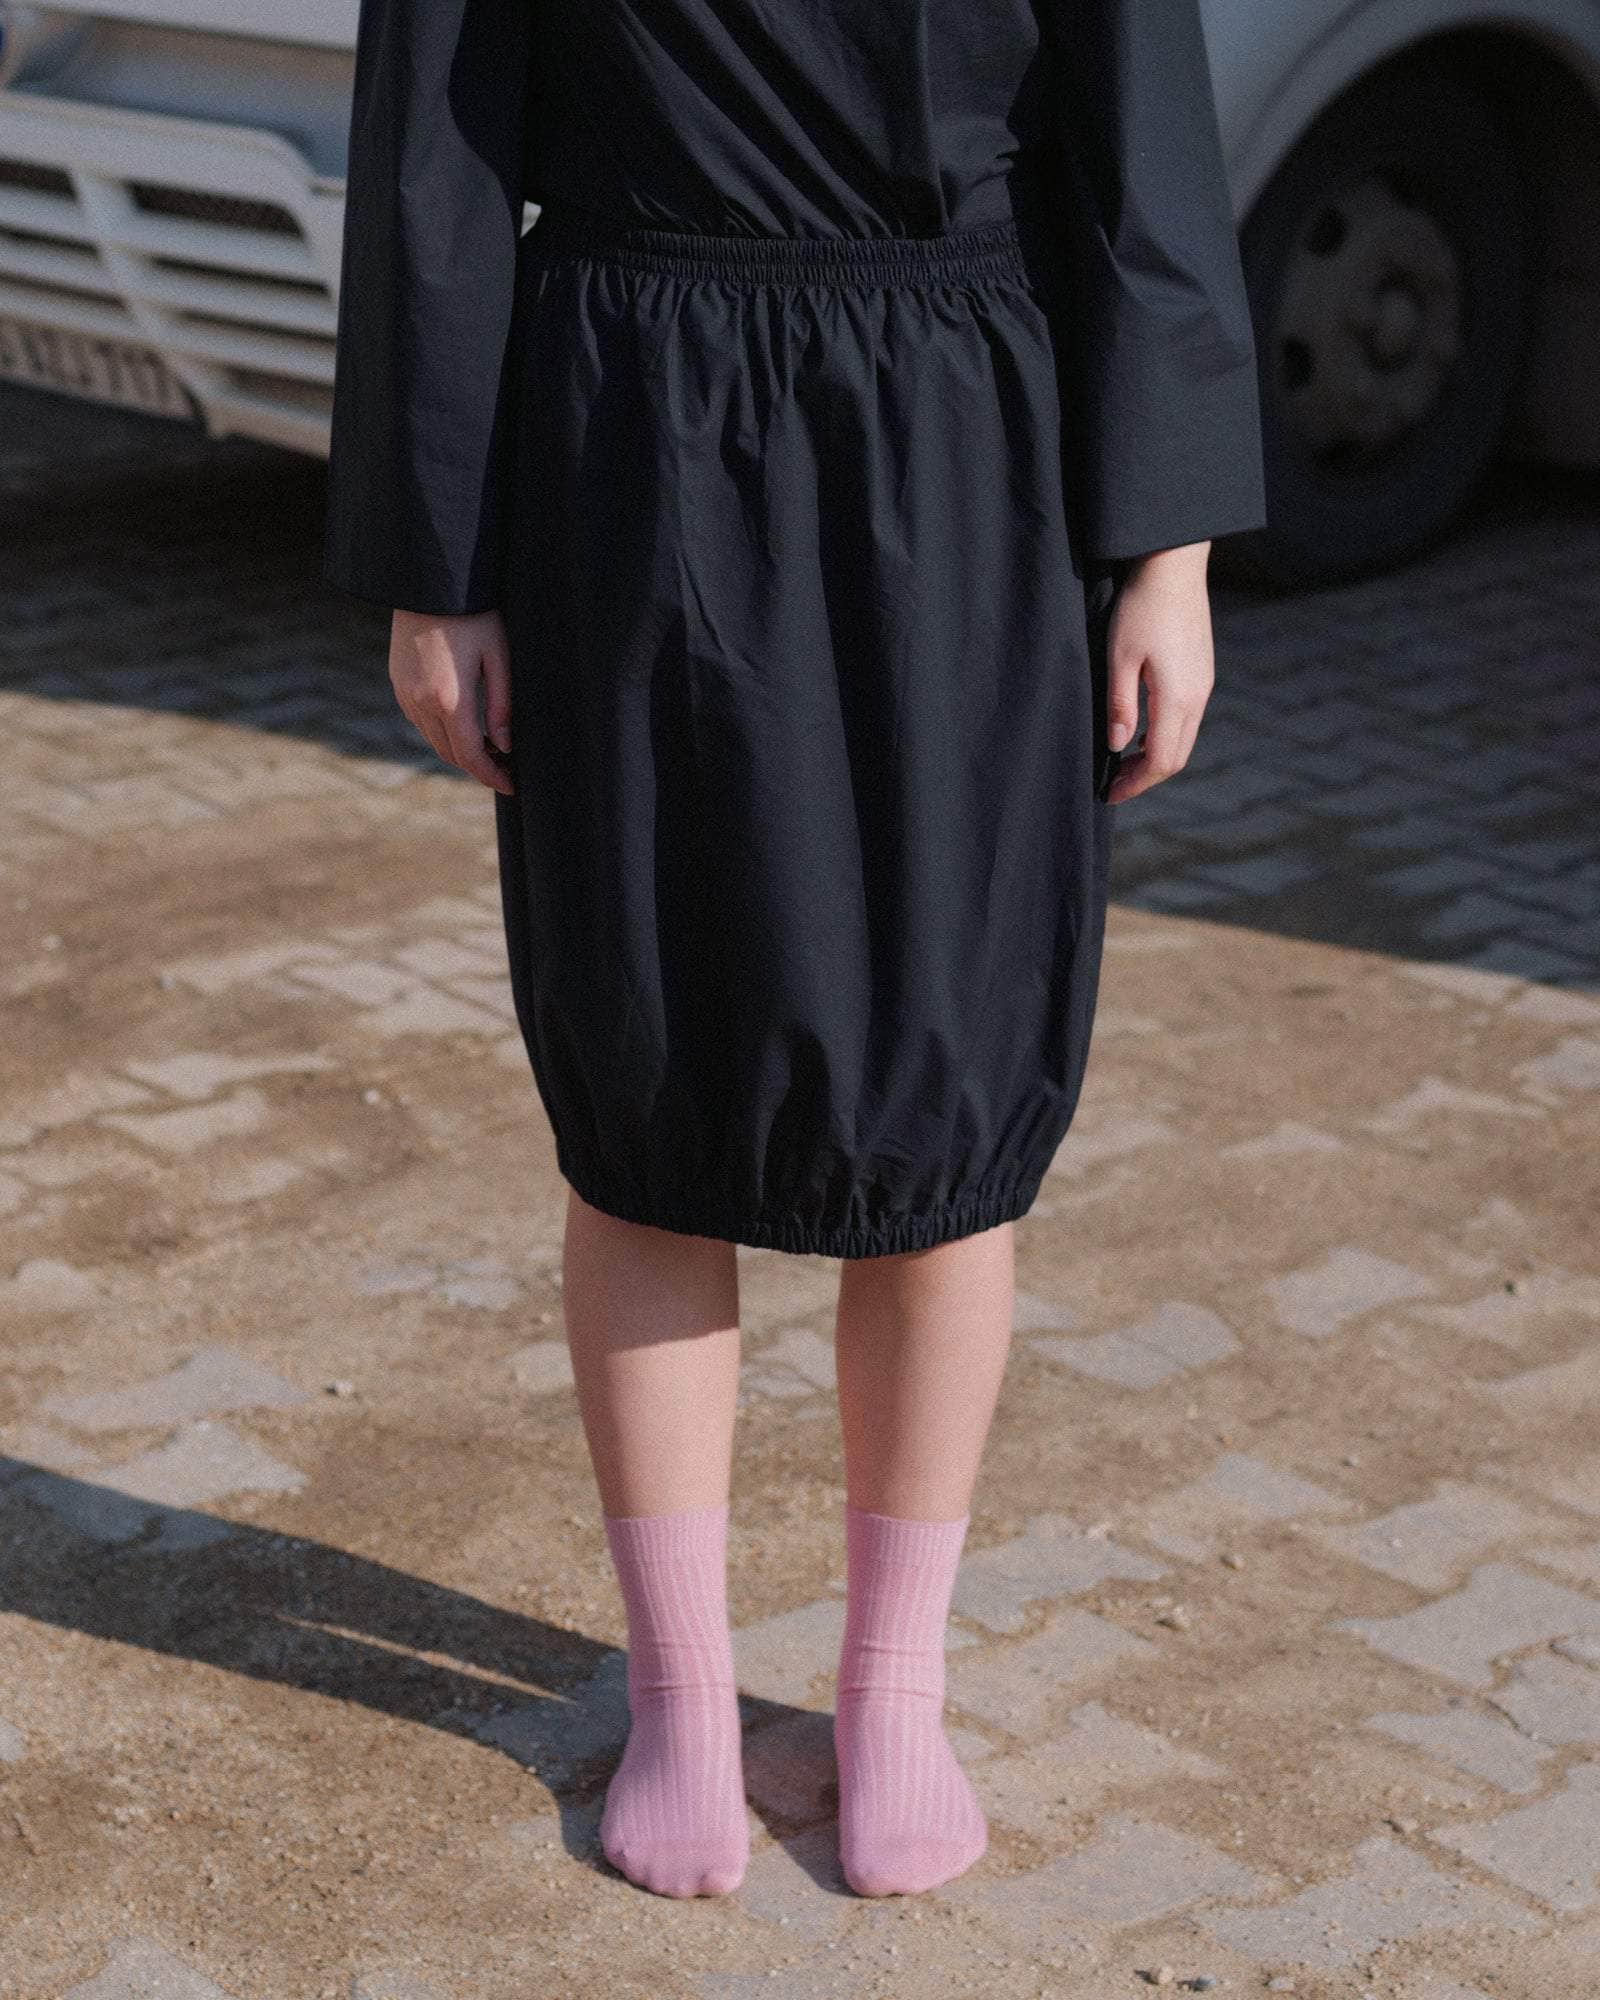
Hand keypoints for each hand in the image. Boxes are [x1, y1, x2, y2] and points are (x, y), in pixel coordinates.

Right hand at [388, 607, 513, 796]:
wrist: (428, 582)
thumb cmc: (473, 614)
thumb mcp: (498, 656)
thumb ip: (502, 705)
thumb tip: (505, 746)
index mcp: (450, 699)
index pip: (471, 756)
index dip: (492, 777)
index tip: (511, 786)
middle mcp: (421, 703)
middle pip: (450, 754)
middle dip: (478, 767)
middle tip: (505, 768)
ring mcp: (405, 694)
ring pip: (434, 741)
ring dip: (459, 751)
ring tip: (489, 747)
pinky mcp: (397, 683)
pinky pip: (420, 722)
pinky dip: (442, 733)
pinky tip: (463, 723)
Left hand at [1102, 542, 1213, 805]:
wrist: (1174, 563)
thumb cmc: (1141, 606)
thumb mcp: (1119, 657)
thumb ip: (1120, 705)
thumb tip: (1119, 747)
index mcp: (1178, 697)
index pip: (1162, 760)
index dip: (1136, 784)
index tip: (1110, 794)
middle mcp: (1198, 695)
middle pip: (1177, 755)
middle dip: (1146, 776)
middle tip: (1114, 784)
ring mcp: (1204, 682)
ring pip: (1184, 737)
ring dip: (1156, 756)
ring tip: (1124, 761)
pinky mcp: (1202, 670)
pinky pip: (1187, 717)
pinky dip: (1165, 735)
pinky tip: (1141, 730)